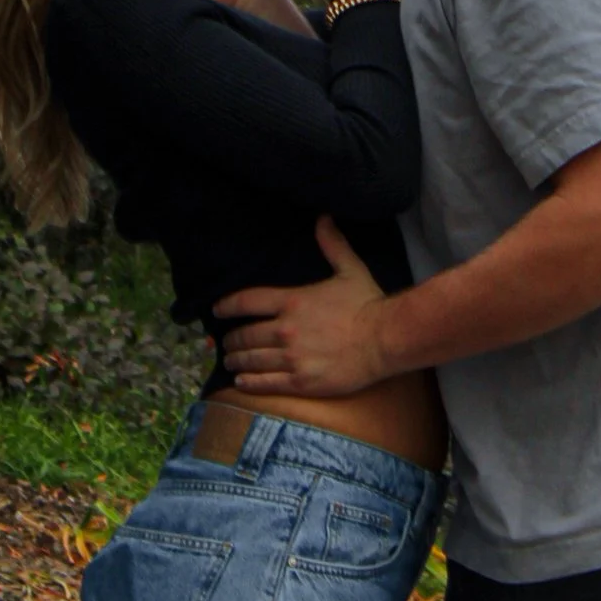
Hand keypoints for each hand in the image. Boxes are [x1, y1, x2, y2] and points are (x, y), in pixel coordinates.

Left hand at [220, 220, 392, 398]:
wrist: (384, 340)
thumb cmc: (367, 304)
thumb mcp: (350, 269)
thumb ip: (332, 245)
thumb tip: (324, 217)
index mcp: (292, 301)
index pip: (247, 302)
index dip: (226, 306)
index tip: (216, 310)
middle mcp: (285, 330)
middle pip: (244, 335)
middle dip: (231, 339)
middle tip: (225, 343)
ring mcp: (291, 357)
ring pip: (251, 360)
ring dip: (235, 361)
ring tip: (230, 362)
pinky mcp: (300, 381)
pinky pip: (265, 383)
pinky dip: (248, 382)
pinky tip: (240, 382)